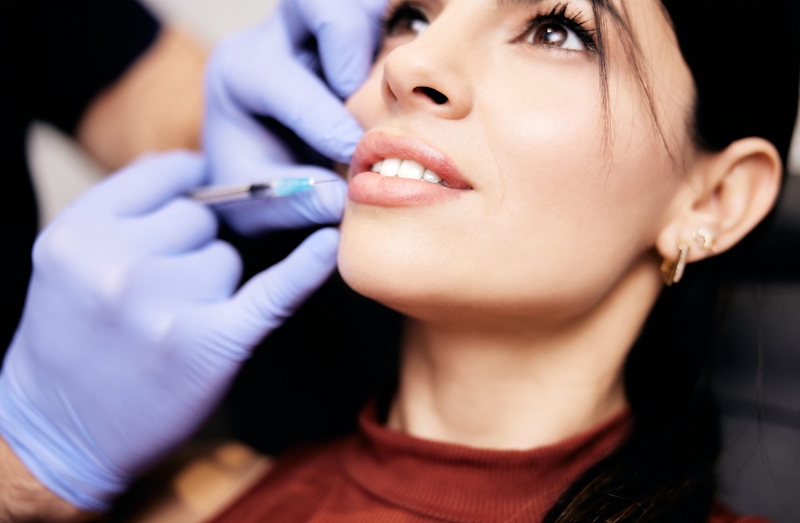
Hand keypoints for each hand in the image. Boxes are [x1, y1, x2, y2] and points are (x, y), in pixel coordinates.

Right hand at [0, 152, 338, 510]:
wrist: (61, 433)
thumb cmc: (68, 340)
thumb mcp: (65, 263)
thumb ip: (120, 211)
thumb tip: (193, 166)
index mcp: (77, 234)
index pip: (166, 172)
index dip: (186, 184)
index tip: (196, 192)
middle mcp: (117, 264)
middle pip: (202, 217)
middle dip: (191, 244)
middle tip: (161, 289)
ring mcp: (166, 306)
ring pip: (229, 258)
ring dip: (214, 283)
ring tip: (171, 319)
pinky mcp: (212, 344)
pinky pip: (273, 292)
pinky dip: (305, 269)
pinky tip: (327, 244)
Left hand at [204, 0, 387, 234]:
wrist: (269, 173)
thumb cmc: (260, 188)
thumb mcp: (263, 209)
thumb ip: (298, 202)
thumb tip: (342, 197)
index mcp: (240, 74)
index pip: (280, 78)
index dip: (323, 117)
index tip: (353, 153)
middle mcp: (275, 39)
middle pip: (311, 3)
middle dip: (347, 42)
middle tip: (365, 95)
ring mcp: (318, 30)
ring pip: (355, 3)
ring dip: (381, 37)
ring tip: (395, 85)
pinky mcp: (354, 34)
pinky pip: (383, 17)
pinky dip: (404, 40)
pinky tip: (412, 81)